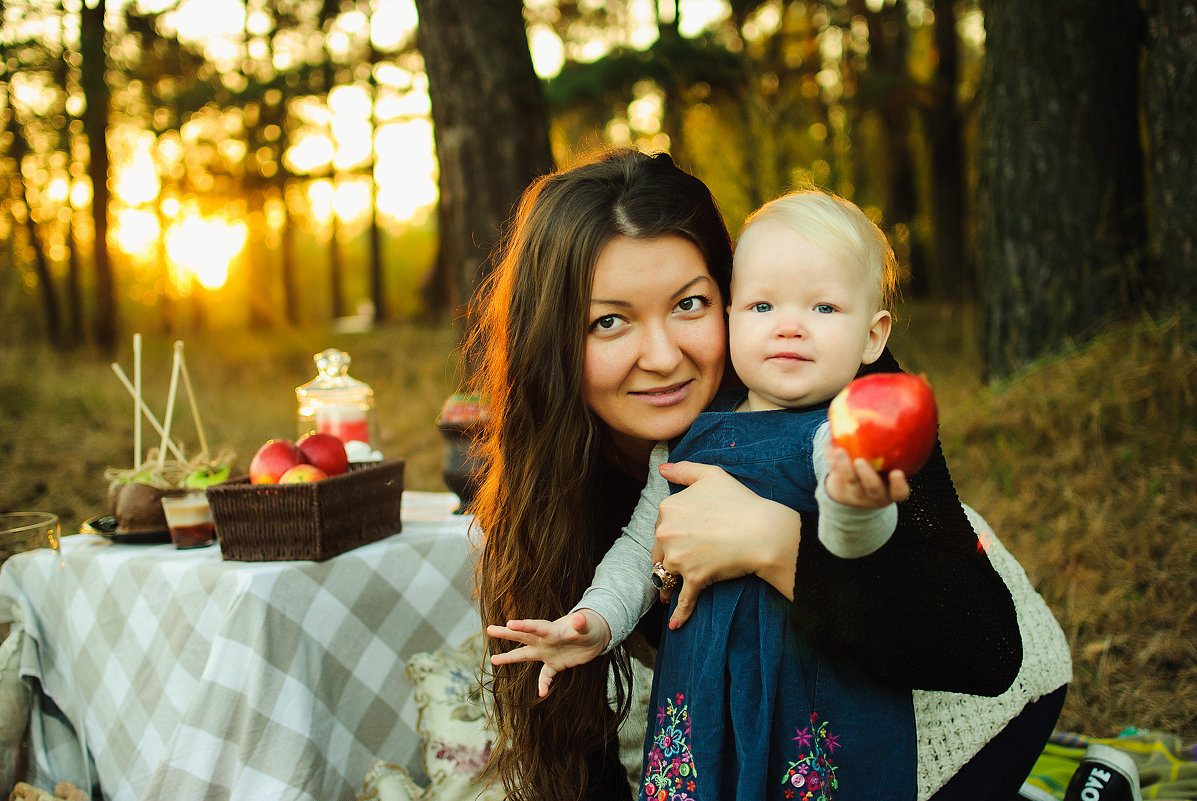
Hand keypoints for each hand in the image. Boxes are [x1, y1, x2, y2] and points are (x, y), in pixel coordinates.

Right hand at [486, 609, 611, 696]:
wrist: (595, 636)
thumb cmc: (590, 626)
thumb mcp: (587, 625)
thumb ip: (582, 623)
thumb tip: (580, 619)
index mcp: (552, 629)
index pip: (535, 627)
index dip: (523, 625)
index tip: (509, 623)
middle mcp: (546, 640)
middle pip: (523, 637)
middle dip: (506, 634)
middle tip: (489, 629)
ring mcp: (548, 652)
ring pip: (526, 655)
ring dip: (510, 658)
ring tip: (493, 660)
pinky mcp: (556, 664)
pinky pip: (546, 675)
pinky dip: (543, 684)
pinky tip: (541, 693)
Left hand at [652, 461, 801, 629]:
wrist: (765, 531)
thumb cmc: (741, 501)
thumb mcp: (711, 475)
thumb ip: (684, 470)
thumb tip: (662, 468)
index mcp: (667, 508)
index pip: (660, 526)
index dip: (672, 534)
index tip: (683, 539)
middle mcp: (666, 533)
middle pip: (659, 552)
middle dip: (667, 560)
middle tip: (680, 564)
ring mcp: (679, 558)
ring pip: (667, 576)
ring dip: (669, 586)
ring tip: (670, 593)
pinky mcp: (693, 580)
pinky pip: (683, 601)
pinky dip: (679, 615)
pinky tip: (675, 626)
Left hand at [823, 442, 910, 507]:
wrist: (857, 492)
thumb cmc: (885, 470)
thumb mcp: (895, 464)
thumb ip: (901, 444)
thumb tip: (909, 402)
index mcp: (892, 490)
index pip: (900, 492)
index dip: (898, 485)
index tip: (897, 473)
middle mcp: (875, 494)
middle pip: (872, 489)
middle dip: (867, 476)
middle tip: (860, 461)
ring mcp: (856, 493)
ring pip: (850, 482)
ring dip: (844, 466)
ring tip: (838, 450)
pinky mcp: (840, 486)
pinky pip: (834, 472)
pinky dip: (830, 457)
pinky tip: (829, 442)